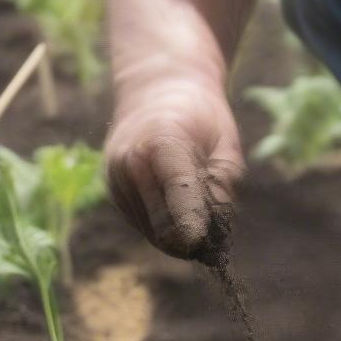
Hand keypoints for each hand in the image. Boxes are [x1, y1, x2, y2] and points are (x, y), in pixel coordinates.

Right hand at [105, 78, 243, 259]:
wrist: (155, 90)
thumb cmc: (200, 115)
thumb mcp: (225, 142)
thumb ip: (223, 183)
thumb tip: (216, 232)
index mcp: (161, 141)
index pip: (178, 190)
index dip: (191, 222)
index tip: (201, 247)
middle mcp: (130, 163)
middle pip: (161, 223)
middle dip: (190, 242)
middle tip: (216, 250)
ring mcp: (117, 181)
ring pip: (154, 233)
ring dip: (180, 239)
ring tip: (202, 223)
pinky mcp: (115, 196)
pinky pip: (146, 228)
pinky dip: (167, 231)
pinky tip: (182, 216)